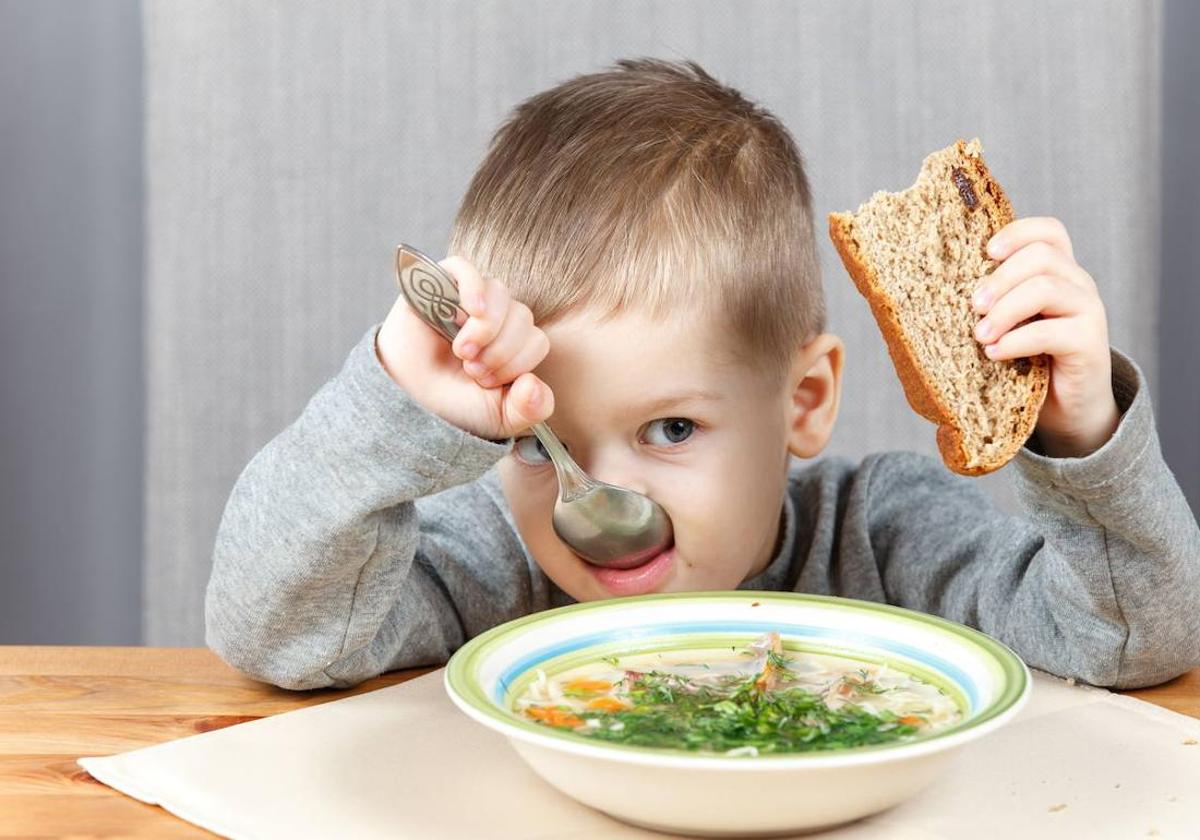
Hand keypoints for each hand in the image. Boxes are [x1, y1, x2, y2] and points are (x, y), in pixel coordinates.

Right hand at [375, 255, 553, 440]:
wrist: (406, 404)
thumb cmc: (453, 408)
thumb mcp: (502, 419)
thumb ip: (532, 409)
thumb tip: (535, 383)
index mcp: (513, 346)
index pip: (537, 340)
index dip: (517, 363)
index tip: (486, 382)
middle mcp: (494, 319)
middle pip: (522, 315)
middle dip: (501, 350)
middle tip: (471, 370)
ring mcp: (466, 301)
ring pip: (499, 292)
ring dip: (487, 327)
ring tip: (463, 351)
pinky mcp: (437, 286)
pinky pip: (463, 267)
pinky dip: (473, 286)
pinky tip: (472, 310)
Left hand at [971, 217, 1119, 457]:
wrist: (1067, 408)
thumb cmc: (1027, 360)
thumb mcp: (1008, 323)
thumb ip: (990, 301)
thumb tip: (934, 288)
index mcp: (1058, 271)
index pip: (1048, 231)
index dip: (1016, 233)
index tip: (986, 253)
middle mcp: (1078, 284)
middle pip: (1041, 256)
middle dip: (999, 278)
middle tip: (973, 306)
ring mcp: (1088, 311)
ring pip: (1045, 288)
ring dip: (1004, 310)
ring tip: (980, 335)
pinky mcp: (1090, 343)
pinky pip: (1050, 332)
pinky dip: (1015, 341)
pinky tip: (994, 354)